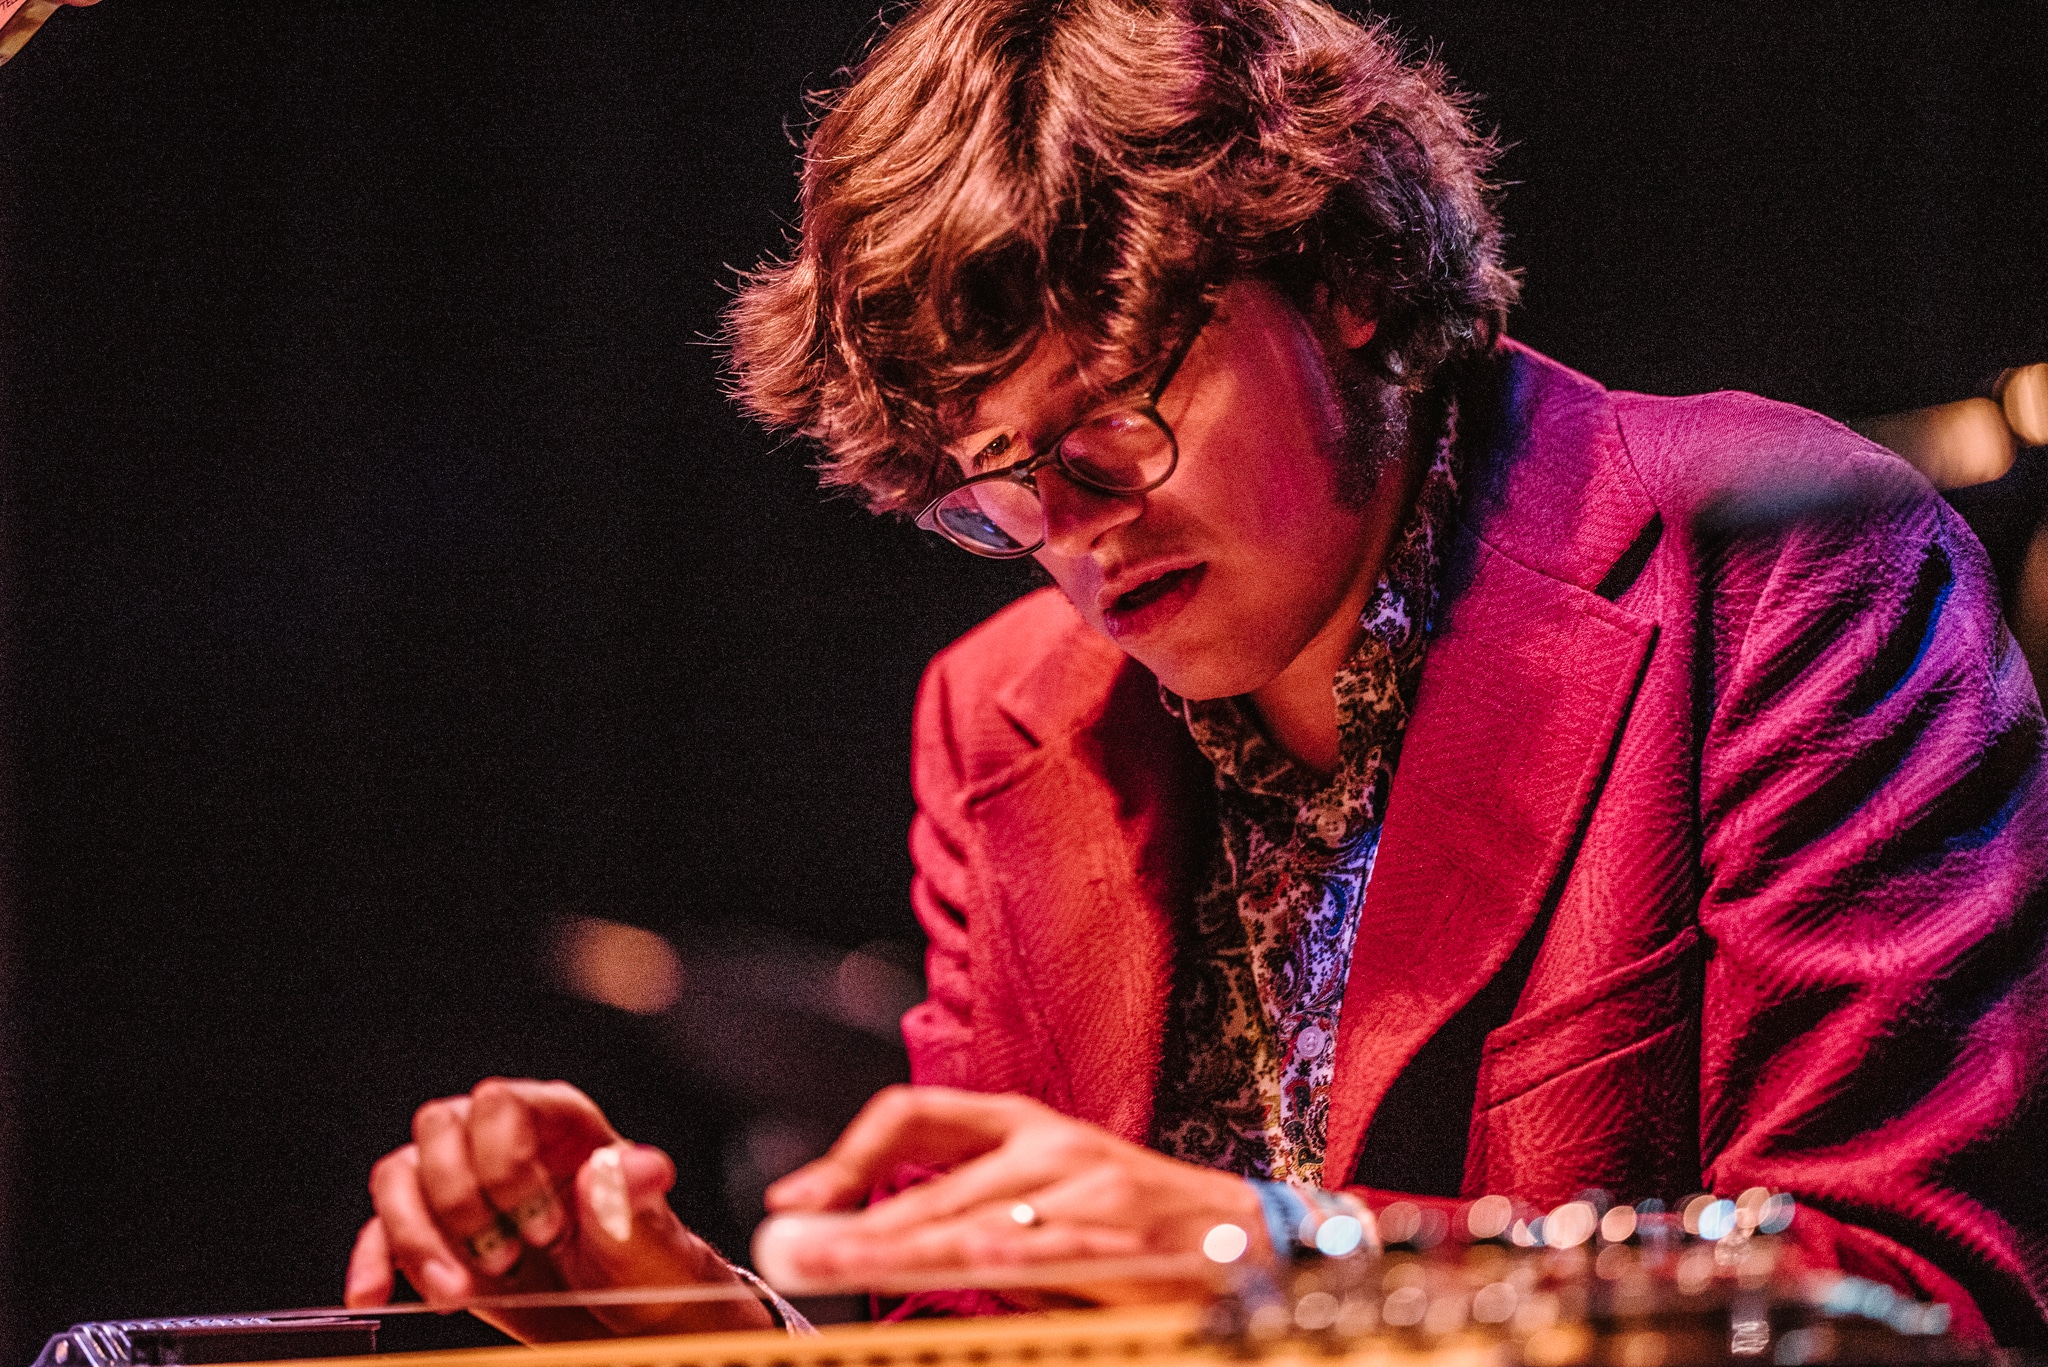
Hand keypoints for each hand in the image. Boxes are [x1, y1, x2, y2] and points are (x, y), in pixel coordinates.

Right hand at [345, 1078, 773, 1340]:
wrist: (639, 1330)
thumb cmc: (655, 1276)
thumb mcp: (657, 1252)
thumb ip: (637, 1210)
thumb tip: (628, 1168)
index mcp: (565, 1126)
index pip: (504, 1103)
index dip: (507, 1164)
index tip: (544, 1230)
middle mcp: (508, 1143)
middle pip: (440, 1128)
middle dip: (460, 1200)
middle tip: (507, 1259)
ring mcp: (468, 1187)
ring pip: (401, 1173)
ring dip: (416, 1235)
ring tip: (459, 1292)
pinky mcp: (441, 1236)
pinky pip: (380, 1229)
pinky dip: (372, 1260)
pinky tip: (374, 1294)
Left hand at [763, 1086, 1269, 1304]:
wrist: (1254, 1238)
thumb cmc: (1133, 1231)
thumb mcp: (1043, 1203)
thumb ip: (968, 1216)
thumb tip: (871, 1244)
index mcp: (1021, 1125)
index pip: (915, 1116)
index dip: (849, 1153)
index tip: (794, 1200)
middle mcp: (1048, 1141)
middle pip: (931, 1183)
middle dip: (853, 1221)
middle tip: (789, 1249)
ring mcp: (1089, 1183)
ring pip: (978, 1218)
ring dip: (901, 1244)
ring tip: (838, 1262)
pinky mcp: (1127, 1232)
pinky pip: (1056, 1247)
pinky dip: (1010, 1254)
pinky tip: (971, 1262)